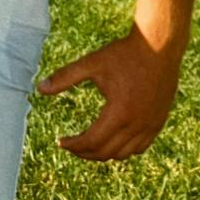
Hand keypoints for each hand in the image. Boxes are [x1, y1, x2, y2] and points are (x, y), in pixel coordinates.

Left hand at [37, 28, 183, 160]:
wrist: (159, 45)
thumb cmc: (124, 53)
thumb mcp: (92, 63)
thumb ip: (65, 77)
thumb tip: (39, 88)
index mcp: (119, 113)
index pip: (92, 142)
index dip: (73, 146)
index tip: (60, 141)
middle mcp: (137, 124)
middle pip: (106, 153)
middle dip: (85, 153)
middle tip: (71, 145)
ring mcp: (150, 125)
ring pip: (124, 154)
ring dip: (104, 153)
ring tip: (89, 144)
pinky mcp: (158, 121)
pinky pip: (141, 147)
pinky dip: (124, 149)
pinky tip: (113, 140)